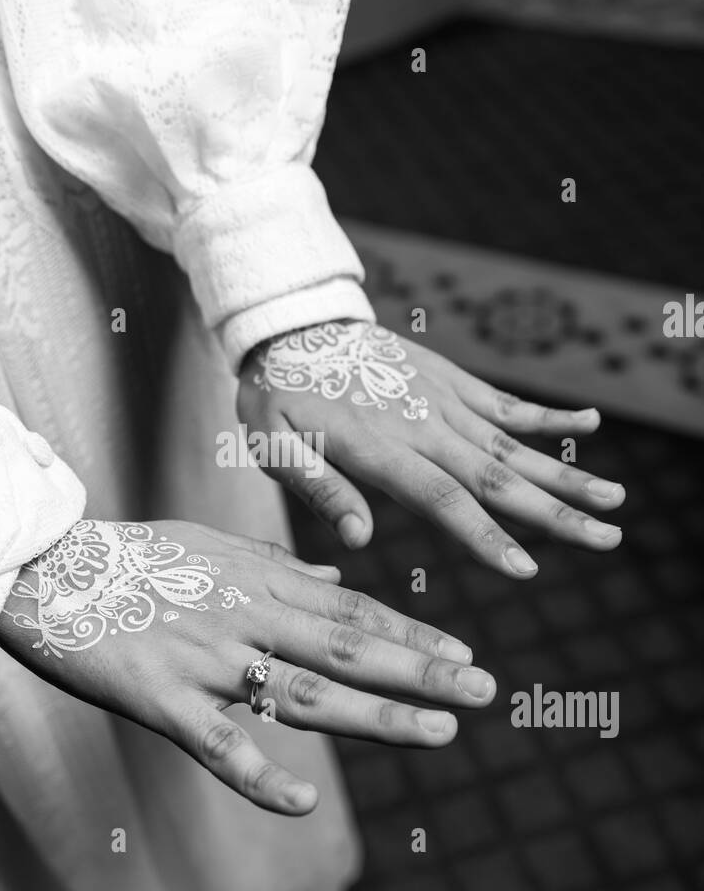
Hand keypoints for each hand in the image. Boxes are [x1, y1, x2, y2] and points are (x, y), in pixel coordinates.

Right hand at [0, 518, 496, 813]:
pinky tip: (300, 802)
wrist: (45, 567)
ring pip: (304, 692)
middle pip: (347, 647)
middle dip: (420, 669)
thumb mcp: (212, 543)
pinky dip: (259, 772)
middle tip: (484, 689)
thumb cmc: (129, 556)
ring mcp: (206, 659)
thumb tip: (337, 575)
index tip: (463, 651)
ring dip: (377, 714)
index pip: (351, 610)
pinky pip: (216, 744)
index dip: (410, 632)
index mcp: (259, 581)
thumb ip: (278, 562)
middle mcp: (246, 617)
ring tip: (439, 731)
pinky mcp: (161, 697)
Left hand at [237, 320, 624, 576]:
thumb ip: (318, 490)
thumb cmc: (277, 396)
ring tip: (617, 498)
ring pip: (513, 445)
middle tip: (607, 537)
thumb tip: (359, 540)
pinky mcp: (451, 379)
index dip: (484, 535)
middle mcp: (422, 425)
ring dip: (566, 473)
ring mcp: (443, 399)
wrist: (291, 322)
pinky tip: (592, 423)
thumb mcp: (273, 447)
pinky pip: (506, 402)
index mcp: (379, 449)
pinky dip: (548, 414)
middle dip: (555, 512)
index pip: (442, 499)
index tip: (525, 568)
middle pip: (496, 477)